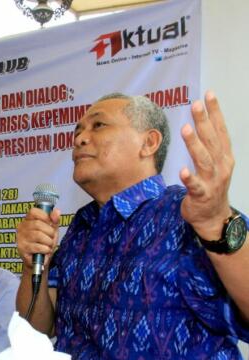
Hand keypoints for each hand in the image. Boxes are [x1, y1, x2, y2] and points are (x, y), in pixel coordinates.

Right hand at [17, 207, 60, 268]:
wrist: (40, 261)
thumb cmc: (45, 243)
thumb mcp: (51, 230)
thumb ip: (54, 220)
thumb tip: (57, 211)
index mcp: (28, 220)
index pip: (33, 211)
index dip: (44, 216)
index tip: (50, 223)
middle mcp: (22, 227)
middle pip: (37, 224)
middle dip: (49, 232)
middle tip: (51, 238)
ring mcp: (20, 238)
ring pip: (38, 235)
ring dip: (48, 242)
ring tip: (48, 245)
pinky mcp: (22, 249)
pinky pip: (37, 246)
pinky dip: (45, 249)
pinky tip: (45, 251)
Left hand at [179, 91, 232, 239]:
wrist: (214, 217)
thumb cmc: (211, 186)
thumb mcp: (215, 164)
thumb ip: (208, 146)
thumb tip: (199, 122)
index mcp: (224, 156)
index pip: (220, 130)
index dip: (215, 112)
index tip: (209, 94)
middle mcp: (221, 166)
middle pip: (212, 140)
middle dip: (204, 121)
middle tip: (196, 105)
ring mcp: (212, 180)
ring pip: (203, 159)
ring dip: (194, 144)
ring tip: (186, 129)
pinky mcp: (201, 195)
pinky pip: (195, 185)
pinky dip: (190, 178)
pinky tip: (182, 170)